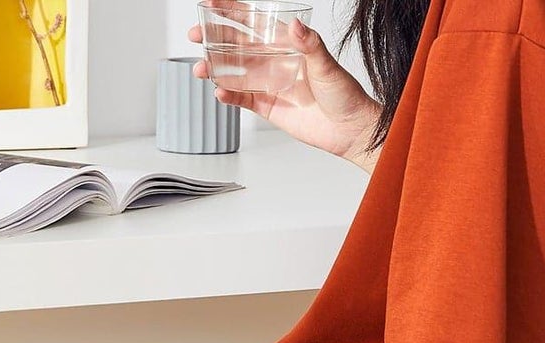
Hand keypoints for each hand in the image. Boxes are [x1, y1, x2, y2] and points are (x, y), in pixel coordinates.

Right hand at [187, 16, 381, 168]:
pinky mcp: (268, 107)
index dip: (232, 11)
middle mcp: (275, 61)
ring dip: (216, 69)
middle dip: (214, 39)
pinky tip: (219, 92)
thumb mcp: (327, 65)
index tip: (211, 3)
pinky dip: (230, 95)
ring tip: (200, 69)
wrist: (349, 128)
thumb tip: (296, 27)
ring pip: (235, 72)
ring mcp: (269, 84)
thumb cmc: (344, 94)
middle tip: (196, 35)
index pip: (254, 23)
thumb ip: (309, 45)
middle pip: (237, 46)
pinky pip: (244, 99)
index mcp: (286, 43)